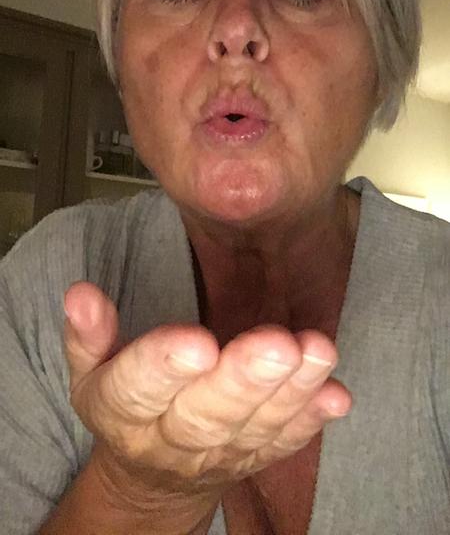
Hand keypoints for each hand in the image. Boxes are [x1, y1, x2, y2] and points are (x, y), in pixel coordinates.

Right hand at [64, 282, 350, 501]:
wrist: (155, 476)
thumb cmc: (126, 406)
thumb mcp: (92, 373)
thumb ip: (89, 335)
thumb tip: (81, 293)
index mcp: (122, 412)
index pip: (138, 389)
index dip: (165, 365)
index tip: (196, 341)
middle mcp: (171, 440)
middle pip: (206, 414)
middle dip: (243, 379)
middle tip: (276, 344)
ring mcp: (219, 455)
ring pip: (254, 428)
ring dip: (290, 392)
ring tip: (316, 351)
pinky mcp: (254, 460)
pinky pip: (284, 444)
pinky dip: (311, 420)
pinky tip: (335, 394)